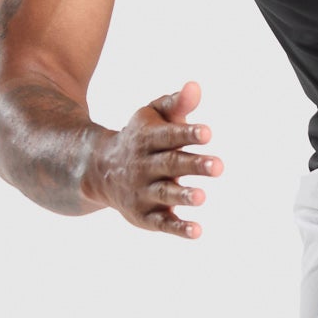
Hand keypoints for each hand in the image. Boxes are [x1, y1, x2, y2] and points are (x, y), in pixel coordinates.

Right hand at [95, 81, 223, 235]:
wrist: (99, 170)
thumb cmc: (140, 139)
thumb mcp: (153, 117)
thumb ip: (176, 104)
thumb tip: (196, 86)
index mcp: (147, 139)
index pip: (168, 136)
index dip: (187, 134)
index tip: (208, 132)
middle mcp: (144, 166)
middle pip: (170, 164)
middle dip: (193, 165)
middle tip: (218, 166)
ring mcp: (143, 192)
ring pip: (164, 194)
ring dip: (183, 196)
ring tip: (202, 196)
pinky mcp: (145, 215)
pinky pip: (162, 223)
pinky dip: (178, 228)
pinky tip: (197, 231)